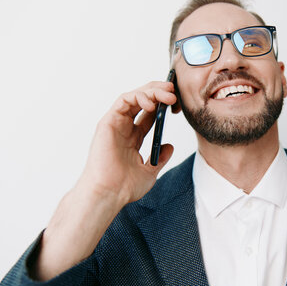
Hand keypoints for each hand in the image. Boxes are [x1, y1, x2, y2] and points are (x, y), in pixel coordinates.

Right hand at [34, 80, 176, 280]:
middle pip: (143, 101)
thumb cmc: (124, 187)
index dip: (164, 105)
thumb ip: (159, 158)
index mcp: (133, 138)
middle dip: (160, 92)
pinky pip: (123, 100)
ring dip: (153, 91)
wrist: (110, 194)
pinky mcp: (108, 122)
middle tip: (175, 92)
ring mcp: (115, 124)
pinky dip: (139, 97)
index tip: (179, 105)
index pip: (150, 114)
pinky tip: (152, 103)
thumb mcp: (150, 171)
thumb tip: (169, 146)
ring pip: (134, 97)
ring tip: (168, 95)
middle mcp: (124, 128)